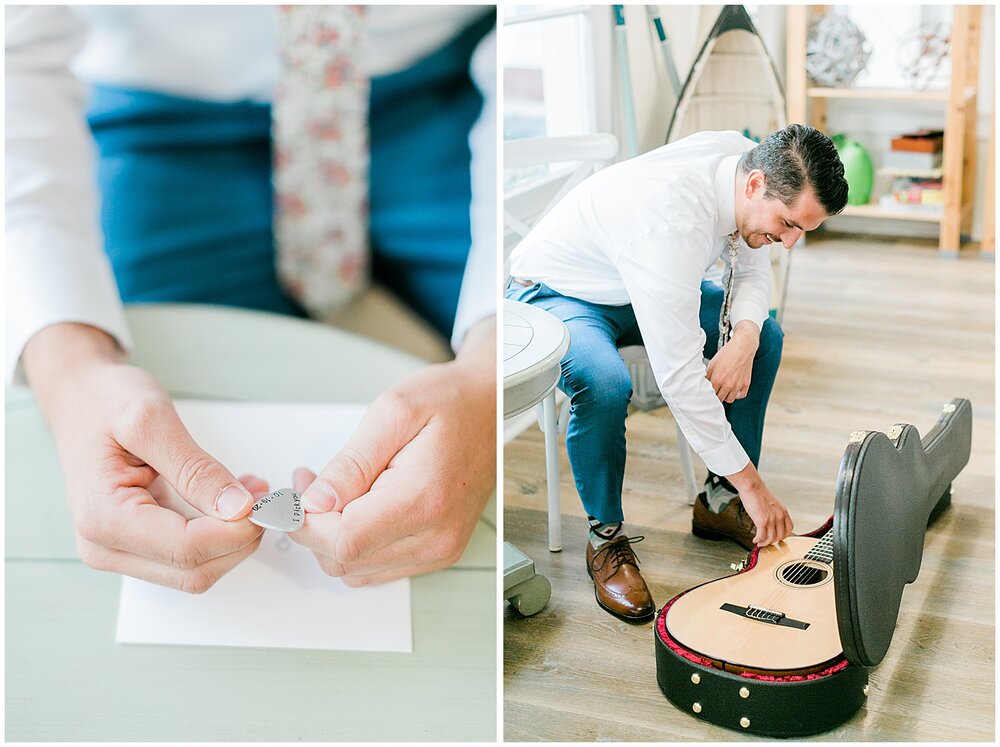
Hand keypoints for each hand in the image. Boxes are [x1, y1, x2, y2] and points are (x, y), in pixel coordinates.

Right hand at [23, 323, 264, 592]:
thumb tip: (237, 508)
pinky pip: (190, 554)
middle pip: (196, 571)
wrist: (78, 398)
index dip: (237, 531)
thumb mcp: (152, 421)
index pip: (188, 549)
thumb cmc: (104, 402)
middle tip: (265, 496)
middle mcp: (106, 547)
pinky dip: (221, 533)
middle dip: (240, 538)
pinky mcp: (136, 544)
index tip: (265, 502)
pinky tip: (234, 498)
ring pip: (197, 570)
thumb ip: (196, 468)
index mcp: (104, 518)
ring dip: (234, 537)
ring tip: (251, 490)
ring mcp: (119, 550)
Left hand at [290, 317, 495, 585]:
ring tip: (333, 490)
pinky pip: (377, 568)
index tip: (292, 496)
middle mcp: (436, 536)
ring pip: (355, 571)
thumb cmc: (450, 402)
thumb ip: (351, 463)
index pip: (343, 540)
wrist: (491, 407)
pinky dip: (356, 543)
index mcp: (424, 499)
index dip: (306, 523)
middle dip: (314, 526)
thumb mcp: (392, 412)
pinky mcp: (438, 552)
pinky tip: (355, 506)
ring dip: (331, 537)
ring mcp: (439, 549)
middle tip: (308, 482)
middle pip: (345, 561)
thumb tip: (314, 502)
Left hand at [706, 320, 758, 402]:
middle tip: (716, 391)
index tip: (708, 391)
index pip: (710, 394)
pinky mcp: (746, 383)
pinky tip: (733, 390)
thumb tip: (702, 383)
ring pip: (729, 399)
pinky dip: (737, 395)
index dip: (708, 393)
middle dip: (716, 395)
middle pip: (719, 399)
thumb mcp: (713, 363)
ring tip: (724, 391)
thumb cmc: (728, 353)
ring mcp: (738, 385)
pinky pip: (741, 396)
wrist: (743, 347)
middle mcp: (728, 384)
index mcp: (718, 379)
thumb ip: (707, 375)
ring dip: (726, 396)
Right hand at [727, 461, 793, 546]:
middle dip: (772, 541)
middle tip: (766, 542)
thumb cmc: (758, 493)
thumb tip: (770, 522)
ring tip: (759, 542)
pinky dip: (758, 540)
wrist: (752, 487)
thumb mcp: (773, 503)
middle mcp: (780, 516)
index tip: (776, 537)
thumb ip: (774, 513)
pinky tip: (755, 539)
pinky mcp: (762, 521)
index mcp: (783, 511)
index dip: (782, 536)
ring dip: (764, 542)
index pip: (789, 529)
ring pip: (771, 538)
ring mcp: (772, 519)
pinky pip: (761, 536)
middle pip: (780, 536)